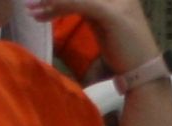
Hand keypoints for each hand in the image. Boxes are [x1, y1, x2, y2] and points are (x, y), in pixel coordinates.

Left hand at [28, 0, 158, 74]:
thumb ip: (87, 22)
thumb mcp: (100, 34)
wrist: (141, 72)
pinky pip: (82, 4)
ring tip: (30, 9)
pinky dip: (62, 4)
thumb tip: (61, 29)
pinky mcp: (112, 13)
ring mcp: (118, 2)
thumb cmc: (119, 60)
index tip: (39, 4)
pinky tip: (44, 11)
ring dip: (52, 1)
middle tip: (29, 4)